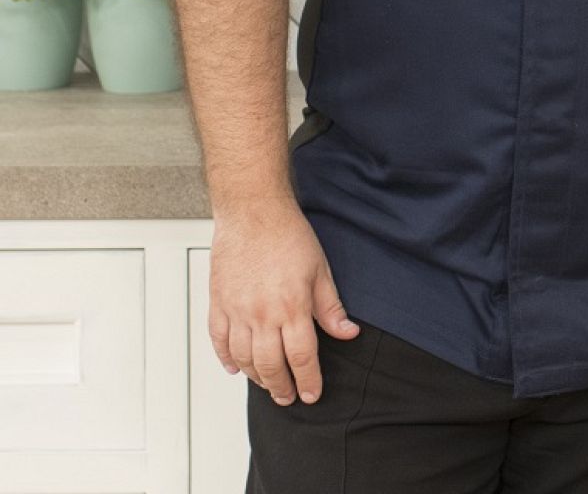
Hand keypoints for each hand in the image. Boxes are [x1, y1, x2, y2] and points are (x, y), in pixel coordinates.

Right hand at [208, 199, 359, 404]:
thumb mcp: (321, 270)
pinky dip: (226, 359)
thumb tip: (348, 332)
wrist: (253, 212)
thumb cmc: (288, 235)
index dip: (308, 380)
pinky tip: (236, 368)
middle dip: (282, 387)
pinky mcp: (217, 304)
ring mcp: (236, 311)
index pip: (301, 357)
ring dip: (257, 377)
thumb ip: (331, 307)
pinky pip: (219, 341)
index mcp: (291, 308)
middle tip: (289, 397)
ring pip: (243, 359)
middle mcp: (261, 315)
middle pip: (270, 365)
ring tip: (268, 385)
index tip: (312, 394)